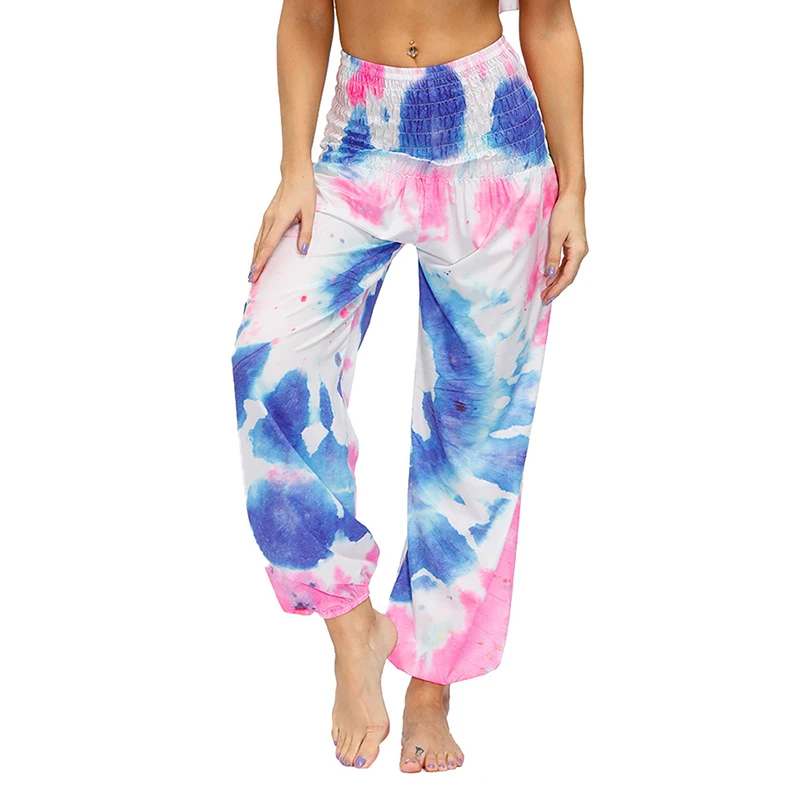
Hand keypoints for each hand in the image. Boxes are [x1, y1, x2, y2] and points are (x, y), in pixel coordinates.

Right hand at [249, 163, 316, 282]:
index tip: (254, 274)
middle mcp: (269, 219)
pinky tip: (257, 254)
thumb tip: (302, 251)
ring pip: (257, 241)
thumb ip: (306, 233)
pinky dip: (257, 247)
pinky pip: (260, 235)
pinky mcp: (268, 215)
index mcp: (280, 220)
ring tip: (252, 270)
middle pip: (259, 246)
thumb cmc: (304, 190)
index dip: (260, 261)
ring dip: (254, 256)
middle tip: (250, 280)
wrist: (295, 172)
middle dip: (254, 263)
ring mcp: (267, 217)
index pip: (268, 246)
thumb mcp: (310, 212)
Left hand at [541, 192, 588, 303]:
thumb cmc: (564, 212)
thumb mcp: (555, 235)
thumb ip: (552, 256)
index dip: (557, 288)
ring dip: (557, 281)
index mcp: (578, 251)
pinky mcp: (573, 245)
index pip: (567, 276)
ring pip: (567, 270)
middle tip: (544, 298)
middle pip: (568, 276)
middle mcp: (581, 252)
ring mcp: (578, 249)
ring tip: (545, 290)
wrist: (572, 196)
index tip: (547, 297)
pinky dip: (558, 271)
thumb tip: (549, 274)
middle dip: (556, 288)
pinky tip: (550, 276)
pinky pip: (566, 263)